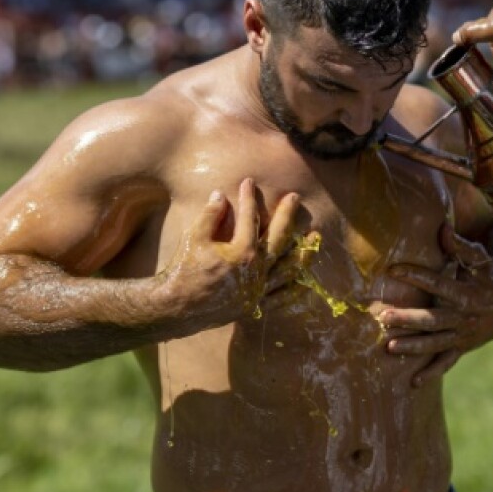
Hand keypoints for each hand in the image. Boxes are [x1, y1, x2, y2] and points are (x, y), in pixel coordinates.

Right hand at [158, 178, 302, 328]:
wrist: (176, 308)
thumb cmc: (184, 271)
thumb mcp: (194, 238)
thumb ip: (210, 216)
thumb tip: (220, 195)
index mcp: (242, 253)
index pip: (249, 219)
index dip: (248, 199)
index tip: (249, 182)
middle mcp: (256, 271)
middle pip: (279, 238)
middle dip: (287, 215)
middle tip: (294, 197)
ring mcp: (259, 290)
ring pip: (288, 269)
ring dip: (303, 251)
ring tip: (315, 237)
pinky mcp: (256, 306)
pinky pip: (282, 297)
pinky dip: (295, 289)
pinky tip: (305, 280)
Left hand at [381, 223, 492, 387]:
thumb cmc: (489, 277)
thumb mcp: (480, 261)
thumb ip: (461, 247)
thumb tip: (443, 227)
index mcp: (466, 294)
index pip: (438, 284)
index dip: (417, 276)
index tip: (394, 270)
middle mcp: (463, 318)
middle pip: (433, 319)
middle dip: (408, 319)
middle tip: (384, 317)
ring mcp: (462, 336)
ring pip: (435, 343)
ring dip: (413, 346)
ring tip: (389, 347)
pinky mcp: (461, 347)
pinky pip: (446, 362)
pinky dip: (432, 373)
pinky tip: (413, 383)